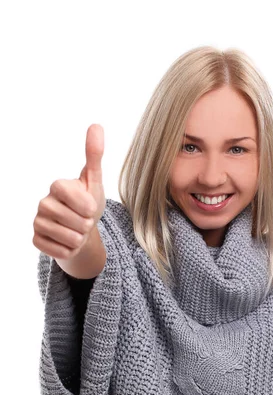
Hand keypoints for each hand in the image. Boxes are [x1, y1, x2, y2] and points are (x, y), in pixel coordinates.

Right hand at [33, 124, 105, 259]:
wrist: (82, 230)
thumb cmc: (88, 204)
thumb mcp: (95, 181)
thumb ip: (94, 155)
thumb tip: (96, 125)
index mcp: (57, 186)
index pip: (74, 196)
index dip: (87, 206)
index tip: (90, 207)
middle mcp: (43, 202)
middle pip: (74, 221)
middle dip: (86, 225)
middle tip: (84, 221)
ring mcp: (38, 222)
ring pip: (68, 238)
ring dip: (80, 238)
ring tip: (78, 231)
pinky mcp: (36, 240)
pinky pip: (59, 251)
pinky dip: (70, 250)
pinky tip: (68, 242)